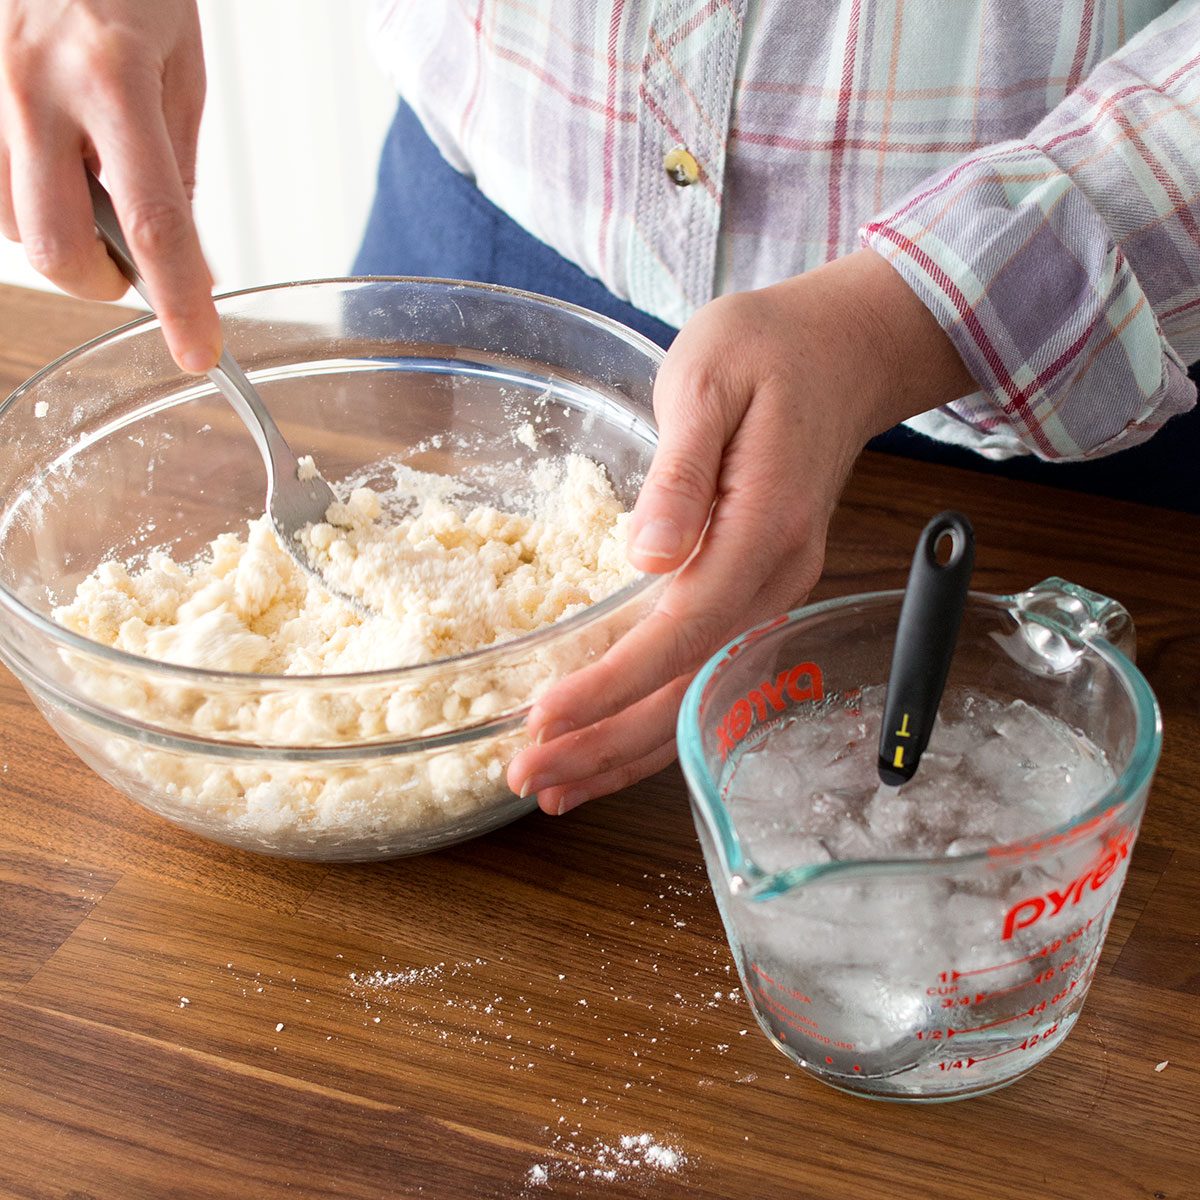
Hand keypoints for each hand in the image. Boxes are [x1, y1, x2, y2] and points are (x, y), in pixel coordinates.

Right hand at [0, 0, 217, 370]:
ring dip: (59, 235)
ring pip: (9, 224)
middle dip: (100, 281)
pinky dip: (25, 198)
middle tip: (134, 269)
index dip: (179, 302)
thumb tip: (180, 256)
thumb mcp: (179, 65)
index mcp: (112, 79)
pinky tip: (52, 165)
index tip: (198, 351)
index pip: (155, 225)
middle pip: (56, 245)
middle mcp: (33, 86)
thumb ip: (173, 165)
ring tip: (89, 188)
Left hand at [506, 248, 974, 814]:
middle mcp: (776, 580)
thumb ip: (682, 473)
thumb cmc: (770, 352)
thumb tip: (645, 555)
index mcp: (762, 530)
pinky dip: (653, 718)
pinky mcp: (758, 591)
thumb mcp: (709, 382)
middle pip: (688, 689)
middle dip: (604, 741)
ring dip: (624, 748)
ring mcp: (773, 592)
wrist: (842, 352)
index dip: (610, 684)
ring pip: (698, 697)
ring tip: (552, 786)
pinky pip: (704, 672)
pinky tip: (611, 744)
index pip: (679, 632)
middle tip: (523, 777)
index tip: (543, 719)